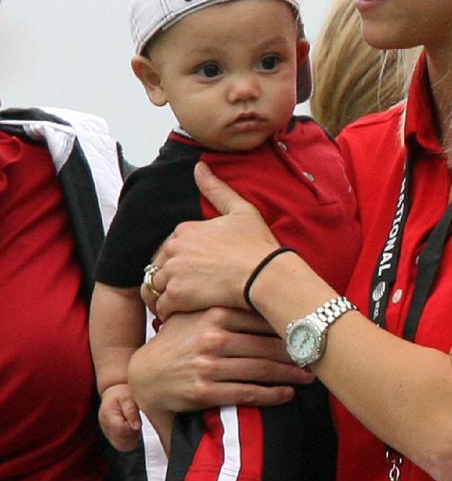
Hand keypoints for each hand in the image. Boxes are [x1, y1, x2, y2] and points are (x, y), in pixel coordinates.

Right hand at [98, 384, 142, 451]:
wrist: (115, 395)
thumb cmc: (122, 395)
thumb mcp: (128, 397)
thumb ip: (131, 411)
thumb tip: (136, 427)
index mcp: (108, 415)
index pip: (120, 430)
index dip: (132, 428)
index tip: (137, 421)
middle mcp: (105, 426)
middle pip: (121, 441)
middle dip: (133, 434)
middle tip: (136, 423)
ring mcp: (108, 433)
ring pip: (122, 446)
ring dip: (132, 439)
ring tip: (134, 426)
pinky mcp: (112, 437)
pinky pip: (122, 446)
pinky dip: (130, 442)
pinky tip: (133, 430)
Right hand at [128, 307, 312, 417]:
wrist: (145, 375)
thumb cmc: (179, 341)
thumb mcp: (198, 315)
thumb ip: (228, 305)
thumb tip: (270, 291)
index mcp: (214, 314)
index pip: (263, 319)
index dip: (291, 326)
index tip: (312, 330)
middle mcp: (212, 338)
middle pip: (267, 346)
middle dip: (297, 353)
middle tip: (319, 355)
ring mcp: (208, 365)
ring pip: (261, 370)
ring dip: (291, 374)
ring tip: (309, 376)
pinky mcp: (203, 391)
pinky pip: (246, 393)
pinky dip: (271, 394)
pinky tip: (286, 394)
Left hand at [147, 164, 278, 318]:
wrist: (266, 276)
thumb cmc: (259, 246)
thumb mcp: (242, 211)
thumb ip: (217, 190)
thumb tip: (199, 167)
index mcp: (185, 229)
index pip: (170, 246)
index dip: (182, 260)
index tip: (198, 271)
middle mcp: (174, 248)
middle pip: (158, 266)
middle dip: (170, 277)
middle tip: (191, 289)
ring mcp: (173, 272)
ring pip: (155, 287)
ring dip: (166, 295)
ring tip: (184, 303)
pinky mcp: (176, 295)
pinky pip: (160, 307)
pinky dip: (168, 312)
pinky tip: (184, 314)